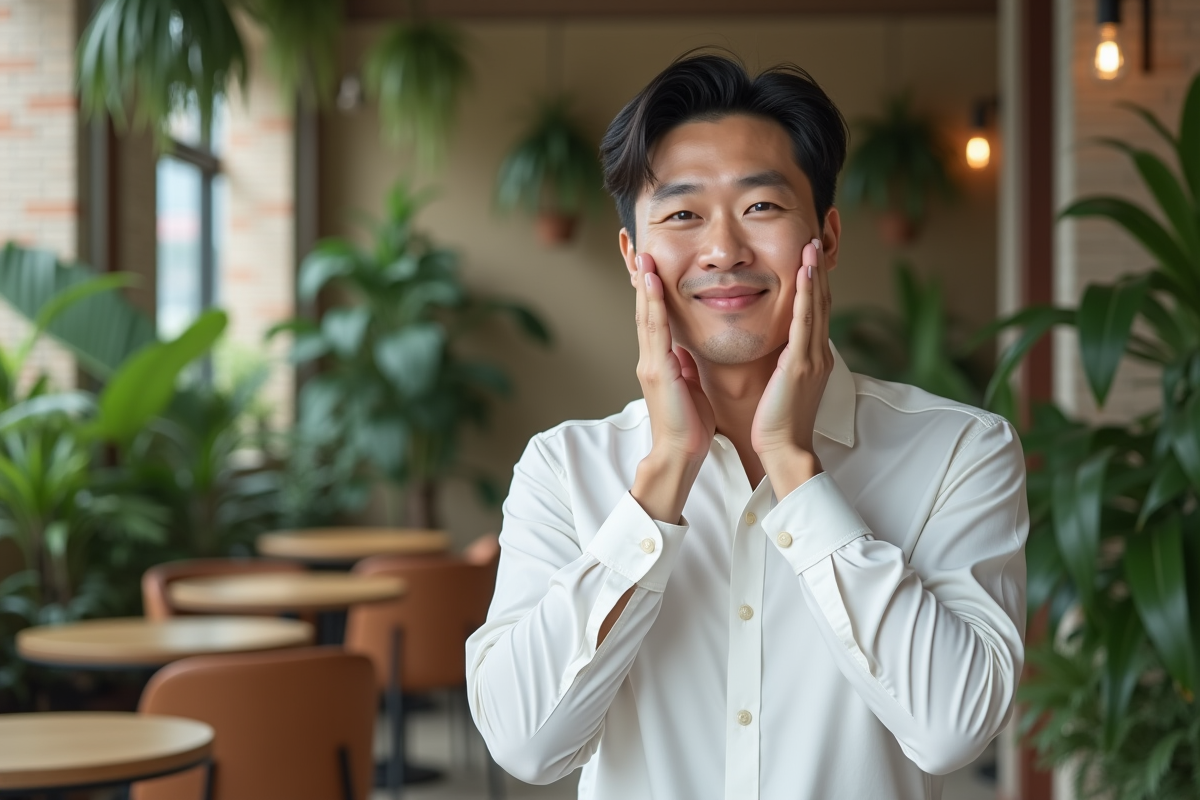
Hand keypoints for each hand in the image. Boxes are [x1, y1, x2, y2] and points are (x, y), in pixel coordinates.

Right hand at [630, 253, 714, 521]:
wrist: (680, 454)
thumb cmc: (689, 425)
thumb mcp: (688, 387)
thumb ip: (683, 366)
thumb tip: (684, 350)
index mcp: (660, 362)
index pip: (654, 319)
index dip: (652, 292)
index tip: (651, 266)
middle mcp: (651, 359)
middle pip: (645, 311)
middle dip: (642, 280)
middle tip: (639, 248)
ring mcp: (651, 364)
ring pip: (646, 316)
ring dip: (645, 285)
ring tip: (643, 257)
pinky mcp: (658, 371)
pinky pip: (656, 332)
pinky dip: (653, 306)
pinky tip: (653, 285)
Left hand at [751, 239, 832, 496]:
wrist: (784, 450)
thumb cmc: (776, 424)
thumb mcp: (781, 386)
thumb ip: (781, 364)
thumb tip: (776, 350)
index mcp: (812, 358)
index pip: (814, 313)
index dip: (814, 284)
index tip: (809, 258)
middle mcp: (817, 354)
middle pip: (821, 303)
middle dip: (818, 270)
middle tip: (815, 239)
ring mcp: (812, 358)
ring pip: (816, 307)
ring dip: (815, 274)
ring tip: (812, 245)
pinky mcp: (800, 365)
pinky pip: (805, 323)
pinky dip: (807, 295)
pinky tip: (805, 273)